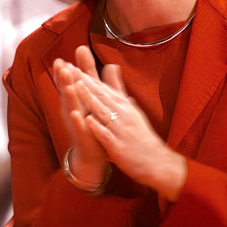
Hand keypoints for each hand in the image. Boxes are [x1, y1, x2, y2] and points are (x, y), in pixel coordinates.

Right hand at [53, 46, 108, 184]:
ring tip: (68, 86)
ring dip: (69, 97)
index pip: (69, 82)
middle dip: (64, 79)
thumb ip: (89, 73)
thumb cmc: (91, 120)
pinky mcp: (84, 135)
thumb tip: (84, 50)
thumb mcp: (91, 93)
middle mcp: (73, 109)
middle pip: (67, 92)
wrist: (94, 152)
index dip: (64, 72)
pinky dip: (77, 121)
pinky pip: (80, 127)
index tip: (60, 59)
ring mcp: (77, 123)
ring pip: (72, 107)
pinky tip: (75, 114)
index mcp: (76, 99)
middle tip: (60, 66)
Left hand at [75, 70, 187, 201]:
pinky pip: (107, 135)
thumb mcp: (131, 109)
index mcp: (123, 105)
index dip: (87, 77)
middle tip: (70, 68)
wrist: (156, 160)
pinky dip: (97, 127)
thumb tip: (113, 70)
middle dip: (85, 82)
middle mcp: (122, 114)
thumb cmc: (140, 135)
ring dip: (90, 99)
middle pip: (101, 95)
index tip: (73, 66)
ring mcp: (120, 129)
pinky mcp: (119, 146)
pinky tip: (88, 120)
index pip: (103, 88)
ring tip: (77, 87)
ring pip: (103, 111)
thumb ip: (119, 90)